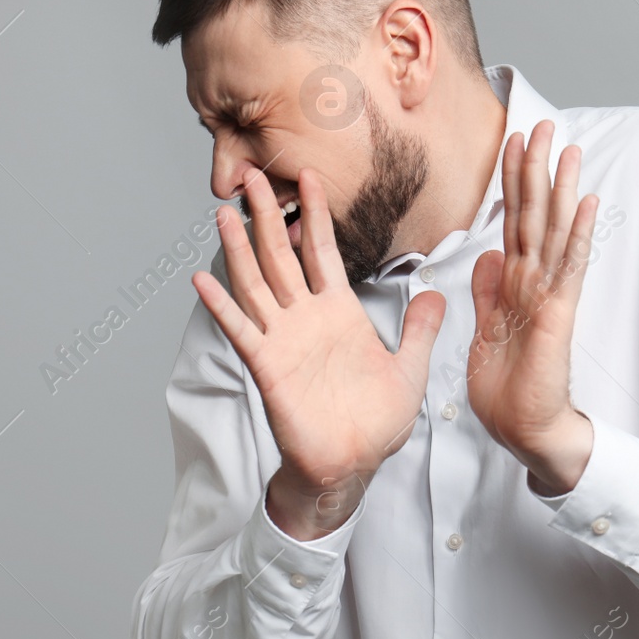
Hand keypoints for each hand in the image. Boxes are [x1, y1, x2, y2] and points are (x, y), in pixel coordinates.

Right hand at [192, 167, 444, 540]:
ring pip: (257, 283)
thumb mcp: (410, 367)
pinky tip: (202, 281)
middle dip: (268, 215)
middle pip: (282, 255)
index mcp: (340, 312)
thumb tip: (436, 294)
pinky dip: (222, 306)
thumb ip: (420, 328)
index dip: (316, 214)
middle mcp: (307, 318)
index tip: (310, 177)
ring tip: (223, 213)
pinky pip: (242, 330)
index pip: (324, 251)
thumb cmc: (377, 423)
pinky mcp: (268, 366)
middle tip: (252, 175)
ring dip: (239, 248)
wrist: (353, 463)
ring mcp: (284, 339)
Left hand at [467, 119, 598, 495]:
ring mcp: (550, 295)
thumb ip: (488, 292)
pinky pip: (569, 267)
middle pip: (534, 214)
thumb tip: (486, 255)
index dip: (512, 182)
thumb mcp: (486, 331)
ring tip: (567, 147)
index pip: (513, 222)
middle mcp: (535, 282)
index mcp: (514, 284)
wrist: (525, 430)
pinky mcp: (560, 314)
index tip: (514, 143)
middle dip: (535, 169)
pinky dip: (576, 234)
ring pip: (553, 231)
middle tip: (542, 123)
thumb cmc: (509, 389)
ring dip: (560, 187)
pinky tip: (585, 202)